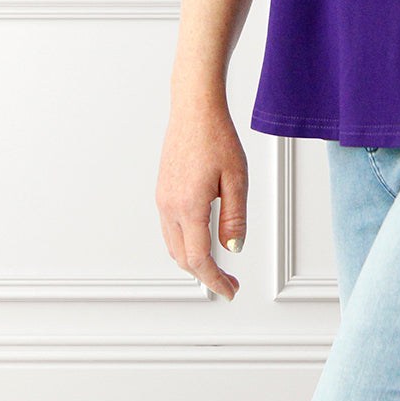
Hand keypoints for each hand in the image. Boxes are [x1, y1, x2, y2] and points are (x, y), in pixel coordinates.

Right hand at [156, 95, 247, 299]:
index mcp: (189, 206)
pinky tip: (200, 240)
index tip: (230, 291)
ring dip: (193, 261)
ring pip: (173, 245)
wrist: (194, 109)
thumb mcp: (237, 178)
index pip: (199, 259)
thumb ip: (234, 217)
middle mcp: (170, 206)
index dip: (215, 280)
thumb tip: (233, 248)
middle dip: (206, 275)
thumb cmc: (217, 137)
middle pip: (183, 258)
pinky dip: (184, 243)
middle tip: (229, 281)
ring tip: (217, 265)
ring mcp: (163, 199)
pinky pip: (169, 229)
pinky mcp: (162, 191)